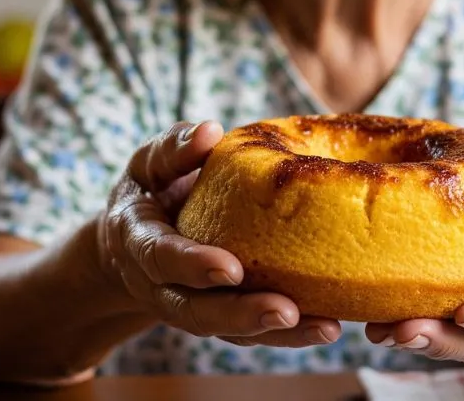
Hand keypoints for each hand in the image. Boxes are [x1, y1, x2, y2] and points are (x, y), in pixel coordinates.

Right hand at [97, 120, 341, 347]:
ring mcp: (189, 307)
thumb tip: (210, 131)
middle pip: (195, 311)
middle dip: (240, 314)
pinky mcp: (219, 317)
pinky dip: (289, 333)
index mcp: (139, 242)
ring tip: (325, 327)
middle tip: (285, 311)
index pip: (161, 258)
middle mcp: (161, 286)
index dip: (192, 265)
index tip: (230, 268)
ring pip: (228, 330)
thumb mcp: (149, 164)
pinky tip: (328, 325)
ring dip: (276, 334)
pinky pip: (250, 332)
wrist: (135, 240)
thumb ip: (174, 149)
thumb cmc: (151, 189)